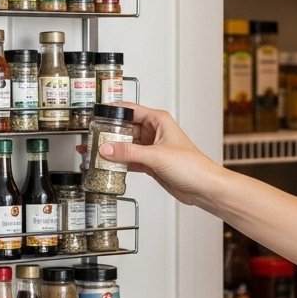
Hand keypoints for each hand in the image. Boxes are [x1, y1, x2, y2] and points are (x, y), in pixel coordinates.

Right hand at [98, 104, 222, 207]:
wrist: (203, 187)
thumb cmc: (193, 166)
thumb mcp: (156, 156)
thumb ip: (129, 152)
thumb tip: (107, 148)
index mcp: (158, 120)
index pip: (130, 110)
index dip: (113, 112)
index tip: (97, 115)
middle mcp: (154, 132)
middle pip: (125, 129)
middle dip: (109, 134)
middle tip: (92, 138)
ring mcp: (151, 148)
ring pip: (126, 146)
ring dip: (113, 150)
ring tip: (96, 152)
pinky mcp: (150, 163)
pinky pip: (130, 159)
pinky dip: (119, 163)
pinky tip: (109, 165)